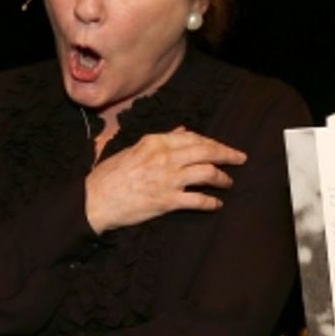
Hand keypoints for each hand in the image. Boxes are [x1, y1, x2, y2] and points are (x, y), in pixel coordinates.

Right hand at [85, 128, 246, 233]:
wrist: (94, 200)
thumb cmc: (109, 175)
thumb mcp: (134, 148)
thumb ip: (161, 139)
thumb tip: (182, 131)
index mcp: (155, 142)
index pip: (193, 137)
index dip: (212, 142)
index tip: (221, 147)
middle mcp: (164, 158)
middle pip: (206, 151)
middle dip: (227, 154)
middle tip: (240, 158)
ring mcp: (167, 180)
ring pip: (207, 174)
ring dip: (223, 178)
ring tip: (228, 182)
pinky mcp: (167, 202)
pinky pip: (198, 200)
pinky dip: (211, 202)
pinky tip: (217, 204)